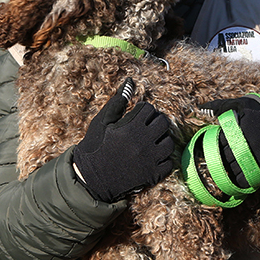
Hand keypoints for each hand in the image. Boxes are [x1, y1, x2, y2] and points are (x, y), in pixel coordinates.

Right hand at [73, 78, 175, 202]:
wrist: (90, 178)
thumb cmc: (95, 146)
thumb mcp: (102, 121)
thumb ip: (118, 101)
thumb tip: (129, 82)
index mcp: (131, 127)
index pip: (149, 109)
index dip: (143, 110)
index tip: (137, 116)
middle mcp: (143, 142)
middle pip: (163, 123)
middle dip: (156, 122)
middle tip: (147, 127)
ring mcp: (149, 159)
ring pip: (169, 144)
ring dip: (162, 140)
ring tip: (151, 142)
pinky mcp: (152, 175)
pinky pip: (169, 164)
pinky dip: (163, 160)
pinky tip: (152, 158)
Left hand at [197, 96, 259, 187]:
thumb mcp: (243, 104)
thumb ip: (221, 106)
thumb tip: (200, 108)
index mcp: (234, 131)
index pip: (215, 143)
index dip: (215, 144)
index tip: (218, 144)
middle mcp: (242, 147)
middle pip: (222, 158)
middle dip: (220, 158)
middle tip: (223, 157)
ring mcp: (252, 160)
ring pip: (231, 172)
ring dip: (228, 171)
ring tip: (230, 166)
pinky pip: (244, 182)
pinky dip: (239, 181)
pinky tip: (239, 174)